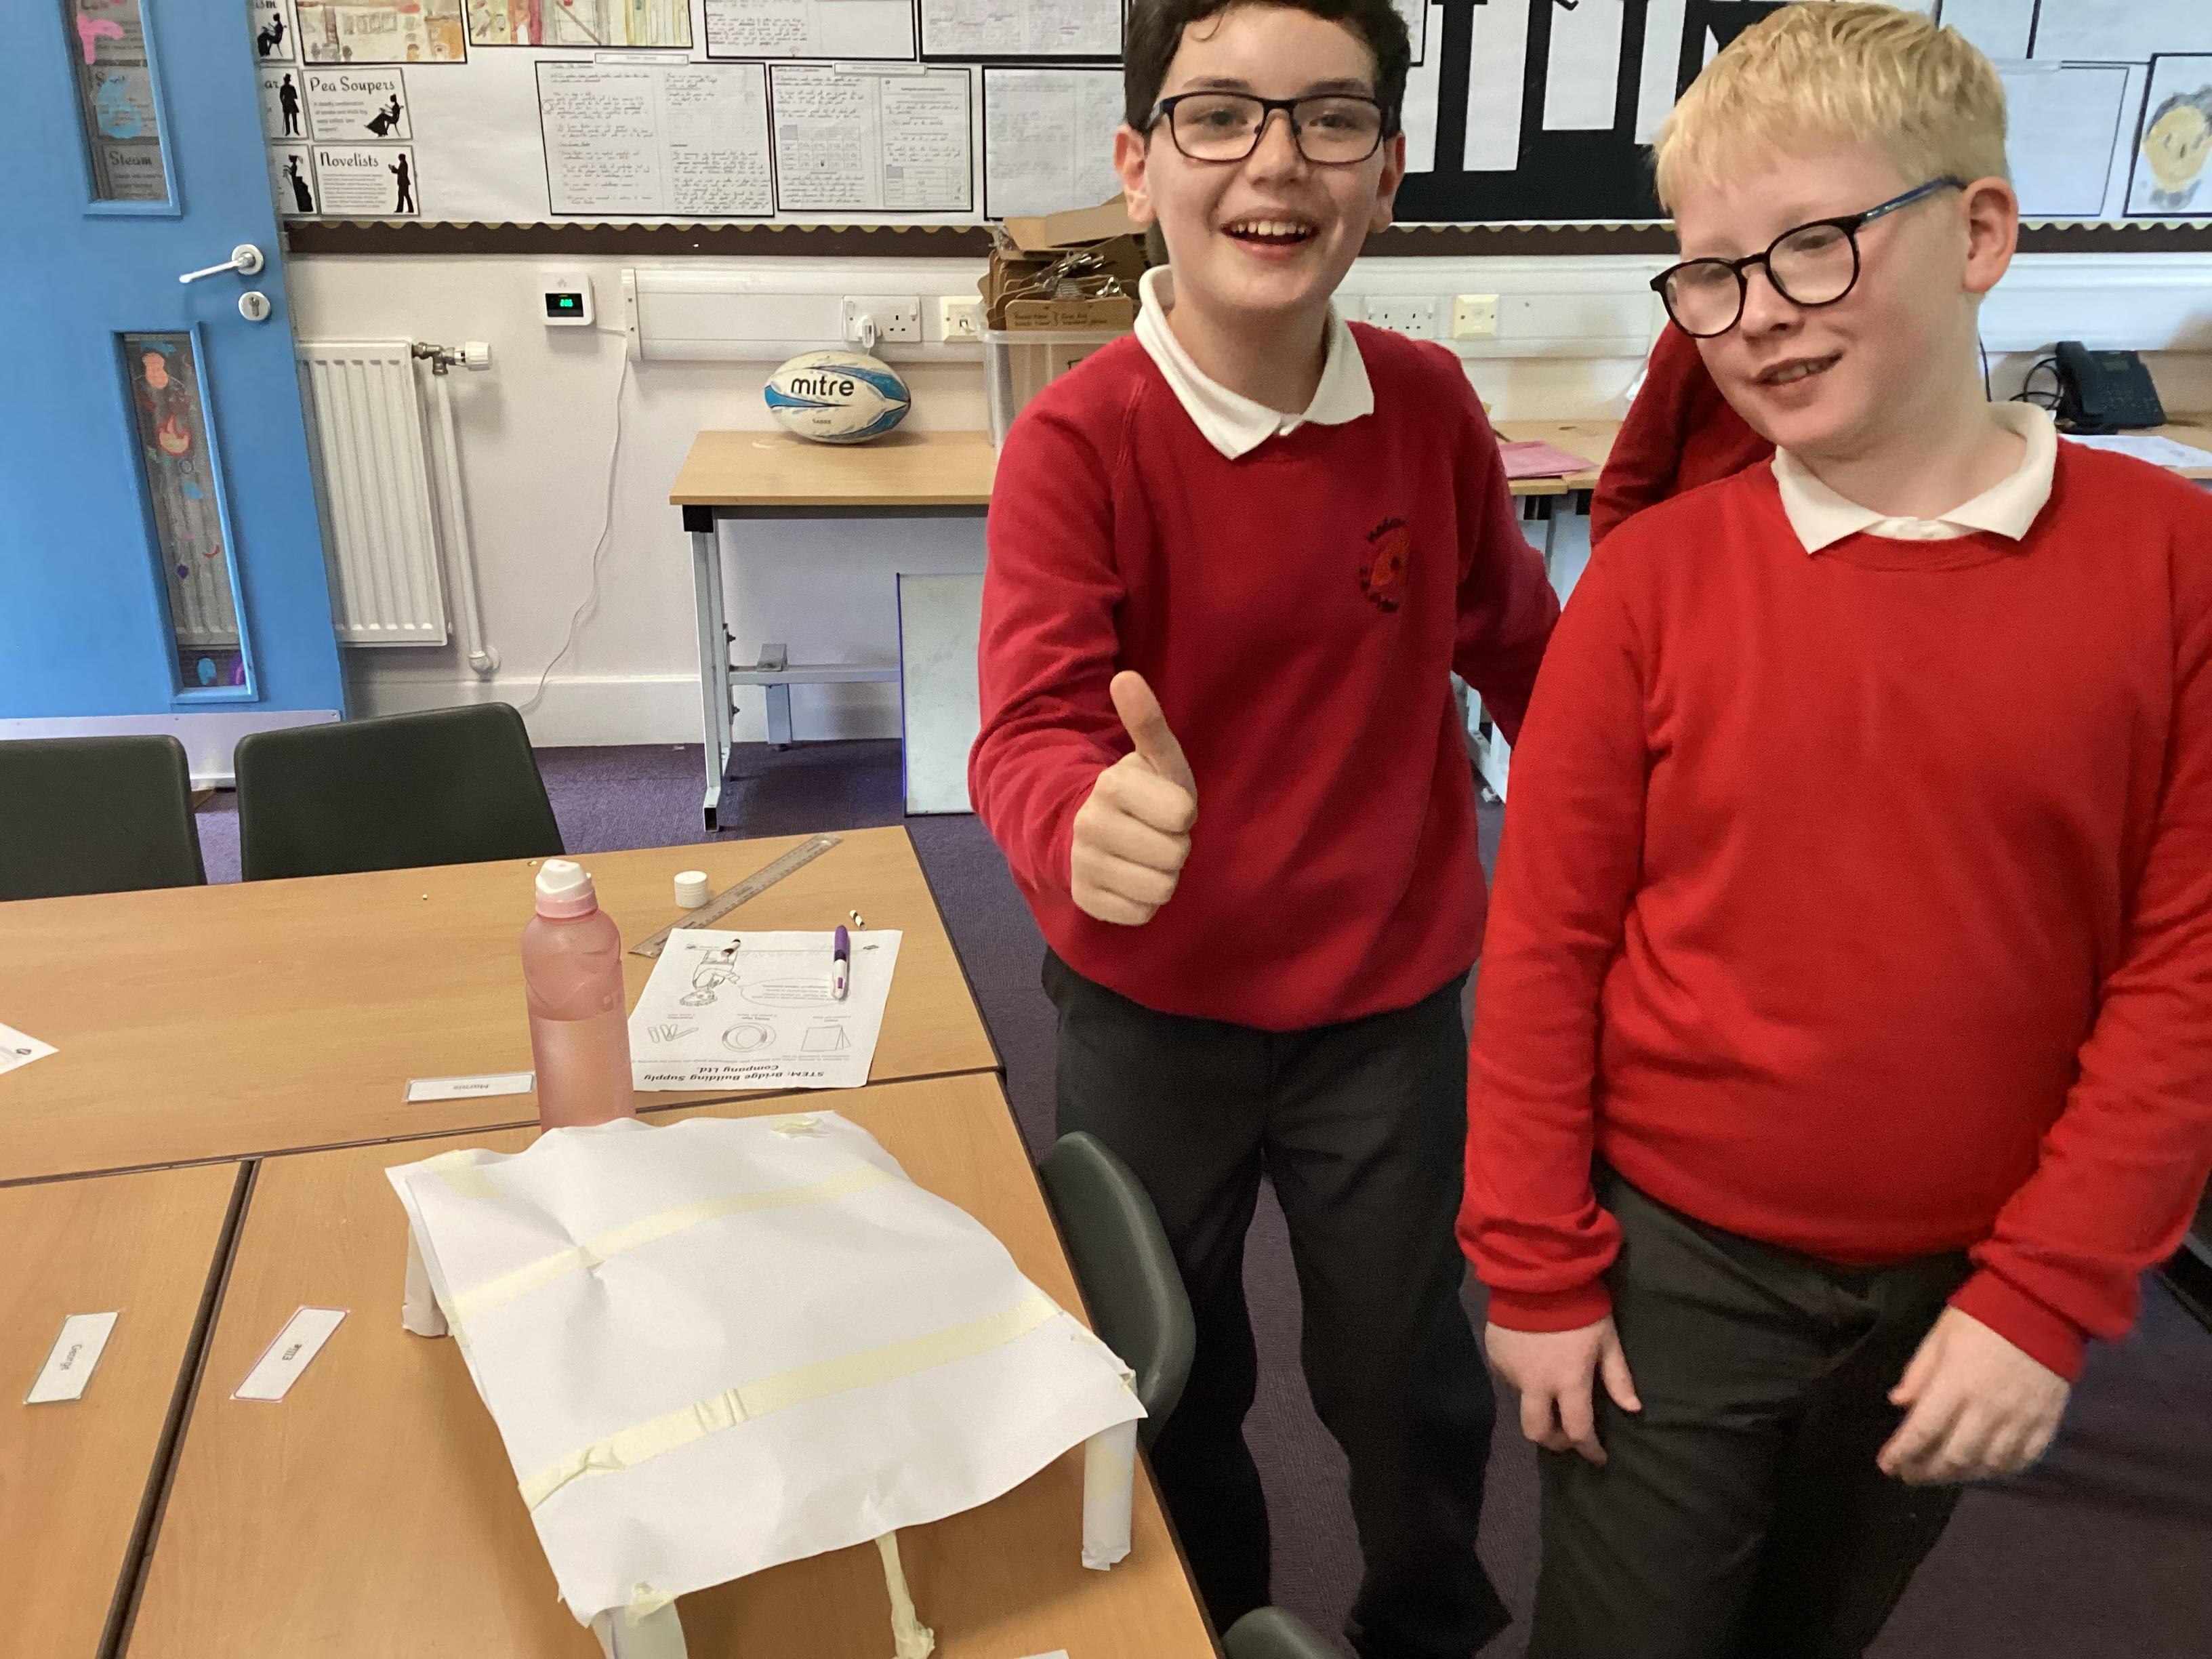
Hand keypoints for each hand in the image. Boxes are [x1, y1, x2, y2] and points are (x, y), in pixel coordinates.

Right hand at [1070, 672, 1198, 925]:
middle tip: (1155, 834)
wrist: (1087, 834)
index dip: (1182, 812)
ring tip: (1145, 856)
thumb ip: (1147, 722)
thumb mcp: (1154, 760)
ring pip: (1161, 887)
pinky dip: (1144, 900)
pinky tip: (1130, 879)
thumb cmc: (1140, 795)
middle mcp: (1091, 825)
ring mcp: (1085, 865)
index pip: (1183, 814)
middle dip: (1174, 846)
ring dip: (1162, 875)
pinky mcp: (1087, 900)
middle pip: (1176, 855)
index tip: (1165, 807)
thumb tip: (1126, 677)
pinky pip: (1142, 912)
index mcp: (1112, 785)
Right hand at [1486, 1317, 1640, 1464]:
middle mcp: (1536, 1384)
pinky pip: (1508, 1378)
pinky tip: (1533, 1361)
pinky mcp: (1495, 1355)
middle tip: (1567, 1435)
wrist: (1536, 1273)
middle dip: (1554, 1441)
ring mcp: (1511, 1371)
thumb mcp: (1607, 1339)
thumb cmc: (1580, 1307)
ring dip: (1539, 1406)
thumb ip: (1618, 1377)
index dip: (1589, 1449)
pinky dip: (1523, 1379)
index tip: (1599, 1456)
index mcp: (1568, 1381)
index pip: (1578, 1430)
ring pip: (1521, 1404)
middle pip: (1536, 1432)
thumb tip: (1633, 1409)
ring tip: (1551, 1389)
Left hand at [1878, 1308, 2069, 1484]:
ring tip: (1943, 1474)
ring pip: (1988, 1464)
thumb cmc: (1982, 1316)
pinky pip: (2024, 1459)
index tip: (1886, 1466)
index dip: (1902, 1453)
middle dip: (1927, 1471)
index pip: (1922, 1431)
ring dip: (1961, 1475)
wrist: (2042, 1307)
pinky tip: (1985, 1469)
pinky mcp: (2046, 1422)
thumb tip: (1899, 1403)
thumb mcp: (1939, 1335)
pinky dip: (2001, 1470)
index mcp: (1955, 1385)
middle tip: (1910, 1475)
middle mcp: (1987, 1410)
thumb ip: (1919, 1372)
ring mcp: (2020, 1420)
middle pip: (1954, 1456)